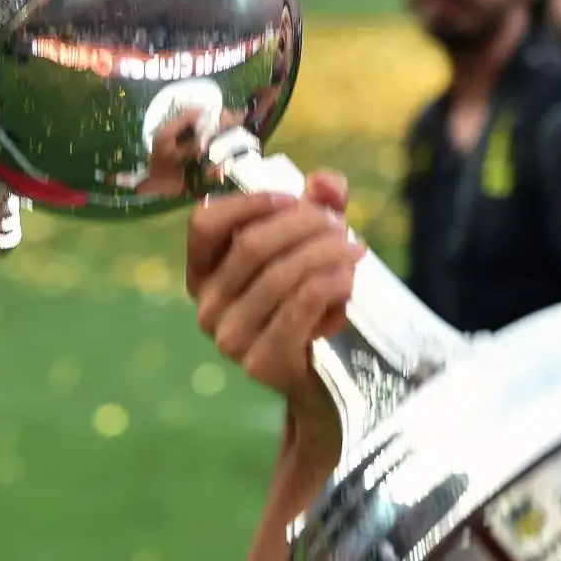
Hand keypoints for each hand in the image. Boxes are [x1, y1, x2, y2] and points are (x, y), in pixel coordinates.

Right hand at [185, 171, 363, 416]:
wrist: (314, 377)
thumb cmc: (305, 304)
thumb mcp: (311, 247)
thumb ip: (319, 207)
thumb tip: (328, 183)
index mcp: (205, 271)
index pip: (205, 224)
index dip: (249, 203)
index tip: (294, 197)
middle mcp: (207, 303)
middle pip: (251, 245)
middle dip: (305, 226)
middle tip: (342, 226)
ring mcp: (230, 335)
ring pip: (280, 275)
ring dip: (325, 254)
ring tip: (356, 250)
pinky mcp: (261, 359)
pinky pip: (300, 306)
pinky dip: (330, 284)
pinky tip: (349, 279)